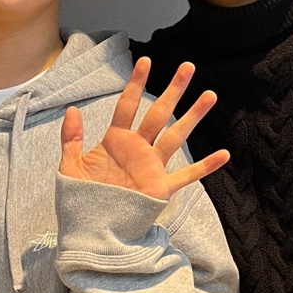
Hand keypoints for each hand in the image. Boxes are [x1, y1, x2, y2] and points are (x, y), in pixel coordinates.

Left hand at [59, 58, 228, 199]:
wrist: (90, 232)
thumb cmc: (80, 201)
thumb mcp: (69, 167)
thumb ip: (71, 139)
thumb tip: (72, 110)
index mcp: (116, 141)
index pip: (128, 105)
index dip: (136, 83)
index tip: (145, 61)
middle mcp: (138, 149)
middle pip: (159, 113)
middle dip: (173, 90)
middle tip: (188, 67)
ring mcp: (152, 167)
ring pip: (176, 136)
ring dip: (192, 116)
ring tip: (209, 95)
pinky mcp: (161, 188)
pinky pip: (186, 175)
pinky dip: (205, 166)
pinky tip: (223, 154)